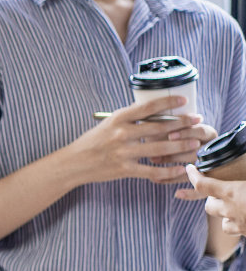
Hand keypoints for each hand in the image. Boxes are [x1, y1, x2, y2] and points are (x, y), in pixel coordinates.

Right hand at [63, 96, 201, 185]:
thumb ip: (128, 119)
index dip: (168, 102)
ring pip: (158, 149)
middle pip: (158, 128)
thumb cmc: (91, 142)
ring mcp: (123, 152)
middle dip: (181, 123)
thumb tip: (152, 110)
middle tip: (198, 120)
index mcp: (117, 119)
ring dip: (180, 146)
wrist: (73, 163)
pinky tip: (179, 169)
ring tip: (194, 143)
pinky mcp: (124, 169)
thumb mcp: (107, 124)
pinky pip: (151, 171)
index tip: (183, 100)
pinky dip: (167, 171)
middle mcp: (121, 134)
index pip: (147, 107)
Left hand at [179, 165, 245, 234]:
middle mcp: (229, 209)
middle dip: (213, 198)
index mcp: (232, 192)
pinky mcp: (244, 233)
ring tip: (238, 205)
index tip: (189, 168)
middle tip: (225, 191)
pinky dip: (236, 224)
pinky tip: (244, 217)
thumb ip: (242, 177)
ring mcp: (236, 224)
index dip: (193, 176)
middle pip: (209, 205)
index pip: (202, 185)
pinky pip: (234, 230)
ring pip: (222, 221)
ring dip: (225, 214)